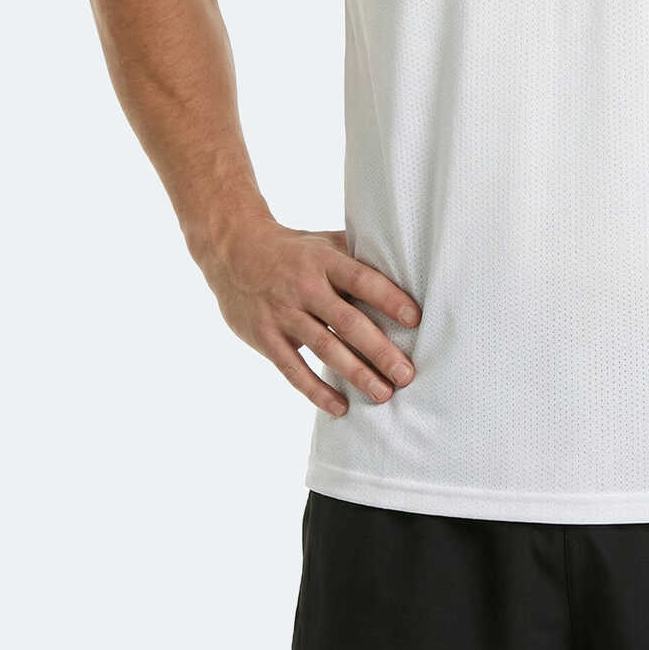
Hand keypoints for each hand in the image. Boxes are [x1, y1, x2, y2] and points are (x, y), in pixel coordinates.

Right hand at [198, 218, 421, 415]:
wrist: (233, 252)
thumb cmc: (293, 251)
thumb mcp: (323, 242)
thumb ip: (356, 256)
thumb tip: (403, 268)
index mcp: (323, 260)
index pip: (361, 279)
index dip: (388, 298)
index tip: (415, 319)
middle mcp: (304, 287)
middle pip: (347, 322)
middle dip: (379, 350)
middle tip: (406, 374)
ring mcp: (283, 314)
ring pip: (324, 349)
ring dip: (356, 374)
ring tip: (383, 394)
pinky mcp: (266, 338)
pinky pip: (293, 370)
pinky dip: (316, 391)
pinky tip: (340, 407)